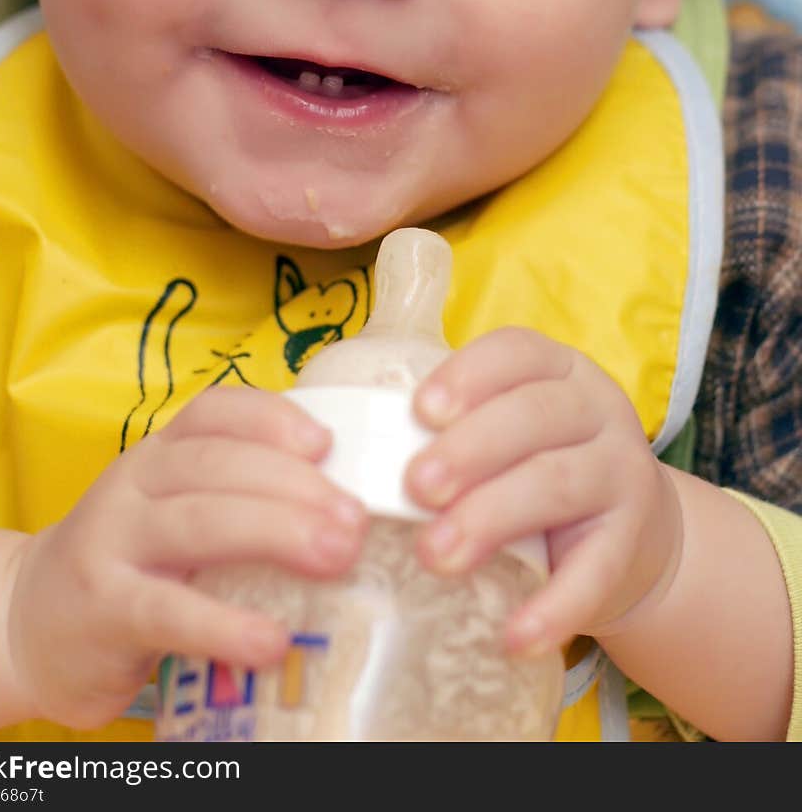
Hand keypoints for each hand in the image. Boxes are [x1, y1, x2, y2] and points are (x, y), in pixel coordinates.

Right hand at [4, 387, 366, 727]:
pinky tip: (270, 640)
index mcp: (159, 453)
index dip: (271, 418)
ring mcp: (113, 543)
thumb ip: (239, 498)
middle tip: (354, 521)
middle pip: (218, 464)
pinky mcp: (104, 610)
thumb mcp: (175, 510)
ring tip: (335, 557)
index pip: (214, 412)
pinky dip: (223, 624)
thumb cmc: (133, 563)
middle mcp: (134, 484)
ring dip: (275, 533)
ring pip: (199, 522)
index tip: (326, 442)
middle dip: (295, 486)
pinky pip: (168, 610)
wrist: (33, 623)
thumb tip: (343, 501)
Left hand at [404, 329, 681, 654]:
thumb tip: (355, 452)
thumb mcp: (511, 430)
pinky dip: (552, 608)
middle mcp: (598, 410)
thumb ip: (453, 428)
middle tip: (414, 488)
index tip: (419, 410)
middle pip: (535, 416)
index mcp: (559, 370)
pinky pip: (594, 574)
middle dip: (468, 450)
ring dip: (492, 518)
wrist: (635, 533)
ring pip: (558, 484)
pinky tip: (512, 637)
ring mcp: (622, 474)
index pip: (517, 352)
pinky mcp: (632, 544)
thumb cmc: (538, 467)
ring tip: (436, 555)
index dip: (469, 375)